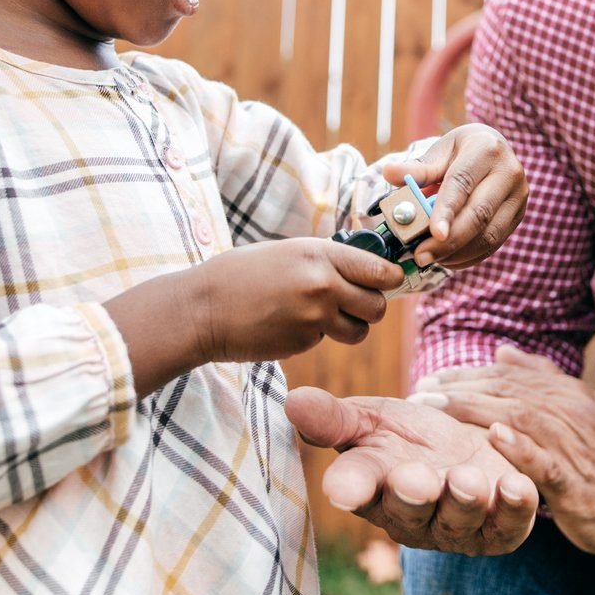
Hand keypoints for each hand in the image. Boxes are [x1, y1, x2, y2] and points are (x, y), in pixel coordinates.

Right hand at [192, 238, 404, 362]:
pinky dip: (313, 336)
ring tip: (320, 316)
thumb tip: (366, 268)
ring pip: (358, 331)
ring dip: (347, 327)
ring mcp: (313, 318)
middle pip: (377, 306)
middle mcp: (322, 285)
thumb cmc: (243, 274)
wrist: (204, 308)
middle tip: (353, 303)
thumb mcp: (289, 252)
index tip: (388, 281)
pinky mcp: (302, 343)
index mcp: (320, 255)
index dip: (390, 278)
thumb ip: (327, 260)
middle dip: (370, 308)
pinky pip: (325, 340)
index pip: (380, 270)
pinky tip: (286, 324)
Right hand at [287, 387, 538, 555]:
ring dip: (465, 501)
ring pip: (459, 521)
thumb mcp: (371, 420)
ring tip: (469, 478)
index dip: (352, 488)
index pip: (356, 488)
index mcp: (372, 488)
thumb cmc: (409, 438)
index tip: (346, 488)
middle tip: (416, 478)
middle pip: (409, 512)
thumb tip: (291, 400)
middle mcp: (412, 516)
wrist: (467, 449)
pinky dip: (516, 506)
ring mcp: (457, 527)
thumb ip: (335, 417)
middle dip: (413, 495)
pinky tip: (518, 484)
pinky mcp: (501, 529)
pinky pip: (509, 525)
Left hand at [381, 124, 524, 268]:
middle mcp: (509, 173)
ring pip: (488, 236)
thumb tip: (389, 173)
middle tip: (421, 256)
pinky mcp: (517, 218)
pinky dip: (467, 257)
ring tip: (429, 259)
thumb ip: (417, 168)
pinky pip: (493, 245)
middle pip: (479, 214)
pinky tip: (446, 259)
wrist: (493, 150)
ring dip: (456, 253)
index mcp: (487, 149)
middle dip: (448, 241)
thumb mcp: (440, 151)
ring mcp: (518, 198)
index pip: (463, 183)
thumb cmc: (461, 152)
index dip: (447, 210)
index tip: (433, 233)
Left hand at [417, 345, 594, 559]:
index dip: (465, 375)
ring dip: (475, 410)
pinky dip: (520, 446)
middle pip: (508, 389)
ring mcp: (577, 444)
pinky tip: (494, 437)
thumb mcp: (579, 412)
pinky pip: (546, 460)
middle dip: (459, 389)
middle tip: (419, 394)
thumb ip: (541, 380)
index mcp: (567, 393)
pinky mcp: (579, 482)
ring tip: (438, 408)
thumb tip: (502, 350)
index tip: (428, 381)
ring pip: (521, 416)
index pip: (508, 374)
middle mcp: (572, 410)